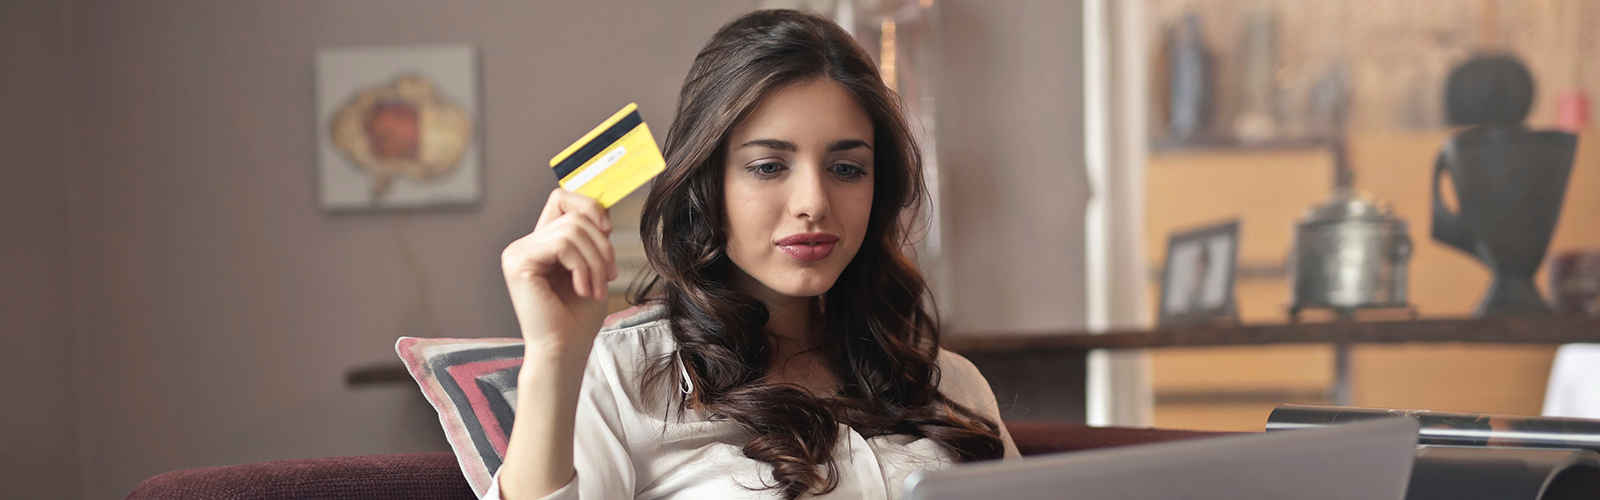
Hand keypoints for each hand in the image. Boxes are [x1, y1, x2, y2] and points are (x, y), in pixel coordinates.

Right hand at [501, 188, 617, 355]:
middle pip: (574, 216)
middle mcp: (524, 245)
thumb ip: (592, 236)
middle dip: (601, 247)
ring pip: (572, 230)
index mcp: (541, 243)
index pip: (562, 198)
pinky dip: (582, 267)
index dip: (589, 206)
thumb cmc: (578, 317)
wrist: (564, 350)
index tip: (608, 231)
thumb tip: (605, 206)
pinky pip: (562, 245)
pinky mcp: (518, 263)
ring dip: (595, 261)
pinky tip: (583, 290)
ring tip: (595, 288)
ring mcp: (517, 252)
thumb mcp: (593, 266)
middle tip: (608, 277)